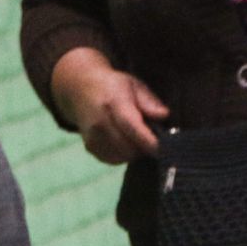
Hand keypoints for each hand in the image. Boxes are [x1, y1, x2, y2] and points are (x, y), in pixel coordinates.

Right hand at [51, 47, 169, 165]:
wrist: (81, 90)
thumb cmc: (114, 86)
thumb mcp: (135, 85)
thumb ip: (149, 101)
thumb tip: (164, 116)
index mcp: (114, 103)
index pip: (132, 127)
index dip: (150, 141)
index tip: (165, 148)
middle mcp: (100, 122)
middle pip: (129, 148)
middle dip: (145, 148)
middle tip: (153, 138)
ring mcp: (92, 137)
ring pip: (123, 156)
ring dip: (135, 152)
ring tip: (138, 137)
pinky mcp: (90, 148)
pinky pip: (114, 159)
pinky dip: (124, 154)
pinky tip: (126, 142)